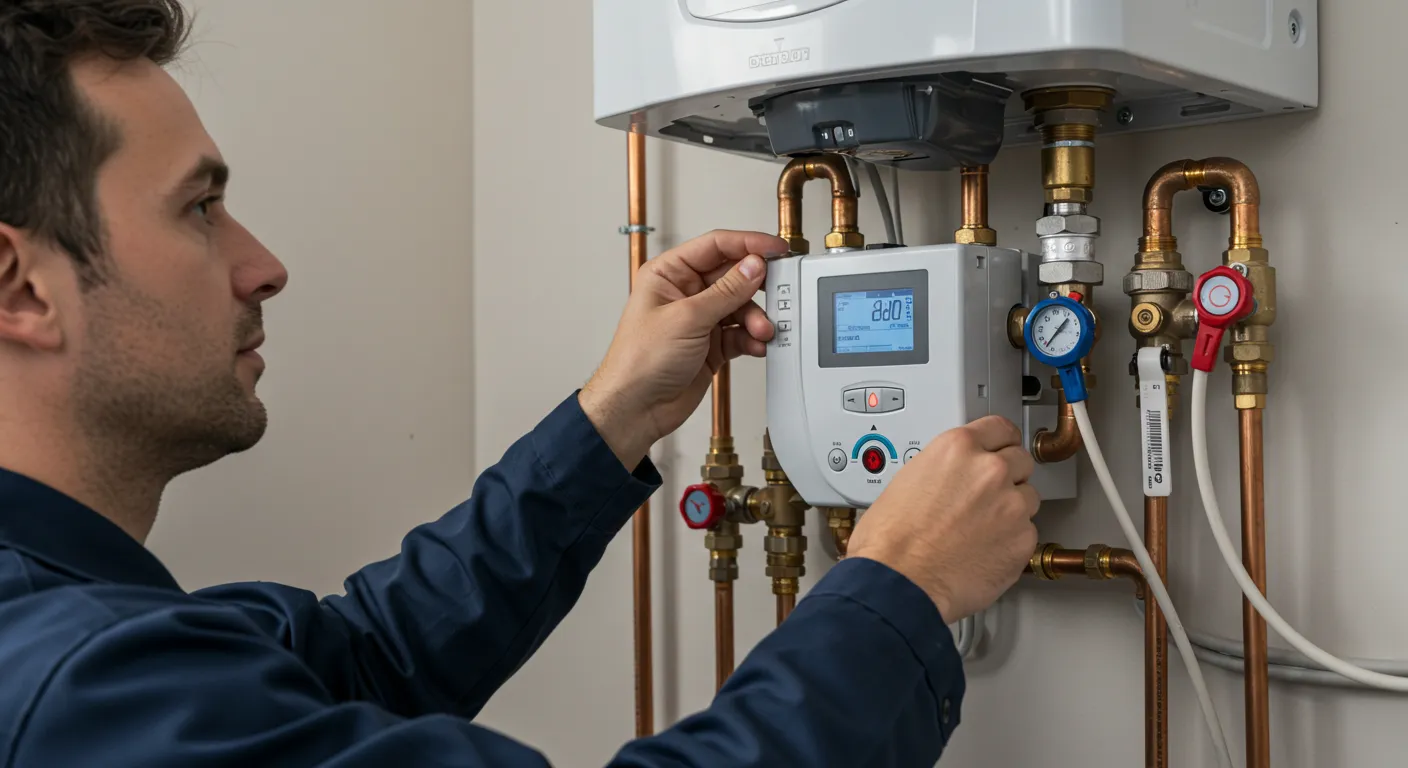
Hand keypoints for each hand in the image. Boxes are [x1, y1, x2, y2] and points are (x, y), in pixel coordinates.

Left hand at [579, 229, 786, 468]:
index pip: (715, 246)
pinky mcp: (711, 345)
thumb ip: (726, 291)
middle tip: (778, 291)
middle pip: (732, 276)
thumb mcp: (687, 318)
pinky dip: (751, 339)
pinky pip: (740, 334)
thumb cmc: (640, 361)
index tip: (775, 248)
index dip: (748, 244)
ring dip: (755, 319)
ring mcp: (699, 319)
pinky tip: (756, 346)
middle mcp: (685, 293)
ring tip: (762, 331)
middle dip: (755, 287)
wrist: (636, 408)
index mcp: (669, 274)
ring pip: (740, 307)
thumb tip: (753, 266)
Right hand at [846, 416, 1039, 621]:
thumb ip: (941, 471)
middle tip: (987, 497)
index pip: (1000, 428)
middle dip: (1008, 477)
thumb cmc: (889, 542)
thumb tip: (950, 480)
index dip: (1001, 441)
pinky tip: (985, 552)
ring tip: (981, 531)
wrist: (899, 583)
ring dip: (1011, 511)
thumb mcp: (906, 481)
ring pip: (1028, 499)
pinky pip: (1027, 535)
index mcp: (957, 448)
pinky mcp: (1023, 540)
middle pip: (1021, 461)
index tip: (1003, 447)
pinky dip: (1012, 543)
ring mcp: (1011, 505)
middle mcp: (990, 470)